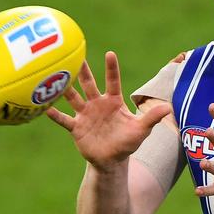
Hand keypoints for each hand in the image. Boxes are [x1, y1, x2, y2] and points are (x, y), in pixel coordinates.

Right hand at [46, 52, 171, 170]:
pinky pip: (64, 120)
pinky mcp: (77, 128)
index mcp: (113, 101)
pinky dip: (56, 115)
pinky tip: (45, 109)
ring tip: (55, 77)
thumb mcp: (141, 130)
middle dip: (82, 71)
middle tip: (74, 55)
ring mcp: (85, 115)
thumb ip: (152, 118)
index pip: (113, 81)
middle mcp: (97, 104)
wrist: (111, 160)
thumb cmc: (127, 142)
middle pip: (89, 84)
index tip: (110, 53)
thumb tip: (168, 107)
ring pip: (74, 98)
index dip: (111, 68)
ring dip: (65, 89)